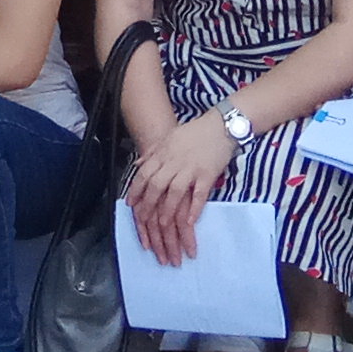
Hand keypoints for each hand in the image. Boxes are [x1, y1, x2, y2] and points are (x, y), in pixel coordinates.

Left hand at [123, 114, 233, 265]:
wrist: (221, 125)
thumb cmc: (195, 132)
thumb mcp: (169, 138)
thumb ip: (154, 152)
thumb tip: (138, 163)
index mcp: (164, 153)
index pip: (144, 173)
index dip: (136, 190)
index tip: (130, 204)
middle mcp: (174, 161)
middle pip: (156, 186)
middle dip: (148, 204)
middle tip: (144, 221)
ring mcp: (191, 169)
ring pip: (175, 192)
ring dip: (167, 210)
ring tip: (163, 226)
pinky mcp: (207, 175)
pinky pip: (199, 194)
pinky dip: (194, 209)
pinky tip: (190, 222)